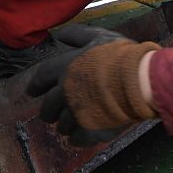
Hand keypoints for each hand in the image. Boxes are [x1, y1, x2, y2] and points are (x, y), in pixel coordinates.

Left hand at [26, 24, 160, 146]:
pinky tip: (80, 136)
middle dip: (48, 111)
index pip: (41, 78)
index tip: (34, 91)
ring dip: (65, 125)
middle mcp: (64, 92)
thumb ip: (77, 34)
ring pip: (61, 125)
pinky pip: (75, 139)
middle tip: (51, 113)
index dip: (36, 85)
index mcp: (64, 68)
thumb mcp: (98, 36)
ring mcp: (75, 113)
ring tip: (71, 124)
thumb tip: (60, 34)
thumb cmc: (119, 56)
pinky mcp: (88, 130)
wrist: (138, 80)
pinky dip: (76, 139)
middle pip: (47, 108)